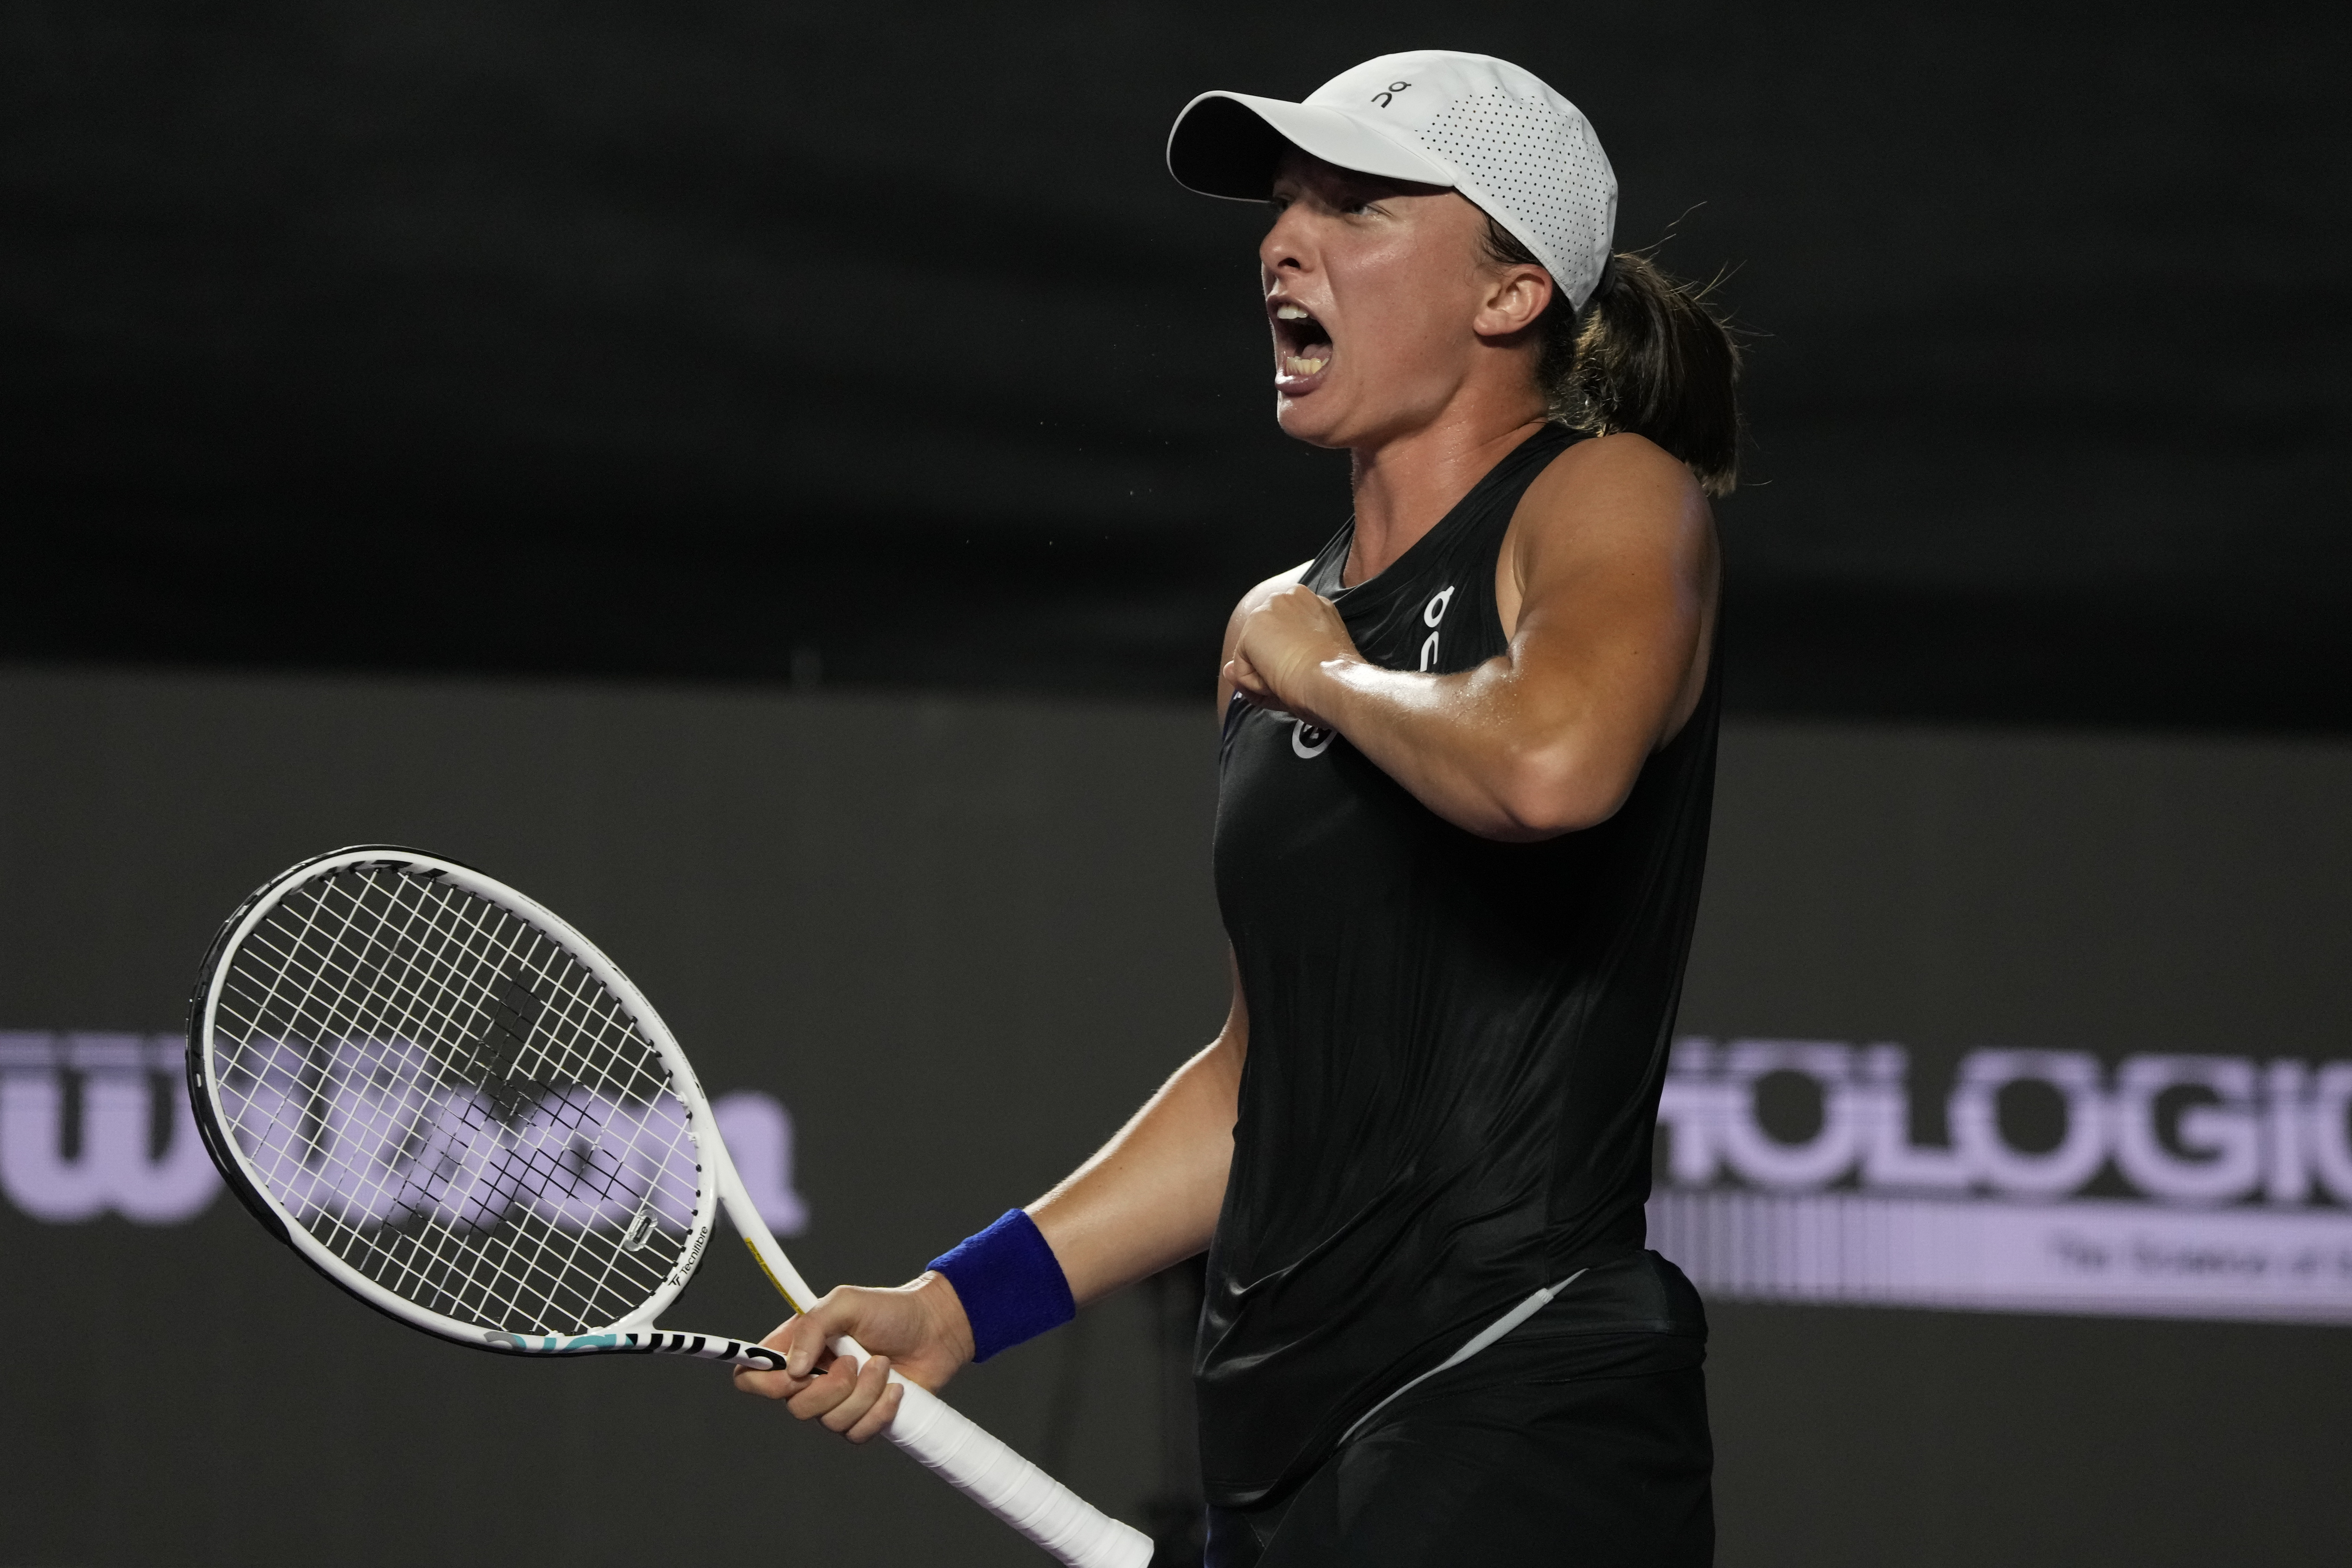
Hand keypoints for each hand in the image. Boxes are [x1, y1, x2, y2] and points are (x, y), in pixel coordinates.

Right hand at [732, 1270, 977, 1443]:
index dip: (765, 1383)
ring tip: (882, 1365)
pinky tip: (895, 1389)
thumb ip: (813, 1326)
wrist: (935, 1330)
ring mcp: (837, 1403)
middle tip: (855, 1359)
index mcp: (797, 1349)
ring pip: (830, 1422)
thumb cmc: (890, 1310)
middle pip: (794, 1407)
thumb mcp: (846, 1302)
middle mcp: (812, 1380)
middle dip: (831, 1386)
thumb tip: (794, 1368)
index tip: (795, 1373)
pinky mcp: (863, 1419)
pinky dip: (879, 1411)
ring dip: (864, 1393)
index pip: (753, 1378)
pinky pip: (857, 1434)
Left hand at [1224, 584, 1358, 723]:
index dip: (1290, 658)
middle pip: (1265, 642)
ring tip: (1291, 679)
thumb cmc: (1333, 678)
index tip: (1308, 669)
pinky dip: (1256, 686)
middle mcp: (1289, 597)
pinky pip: (1242, 671)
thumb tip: (1227, 669)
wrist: (1334, 680)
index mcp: (1312, 602)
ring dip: (1266, 677)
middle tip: (1298, 677)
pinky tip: (1278, 681)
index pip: (1283, 632)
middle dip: (1273, 665)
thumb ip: (1270, 663)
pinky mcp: (1252, 629)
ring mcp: (1268, 610)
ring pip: (1252, 656)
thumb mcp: (1310, 663)